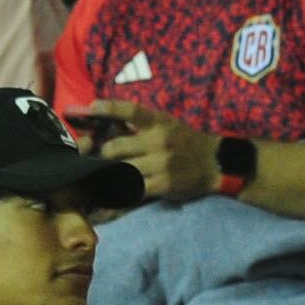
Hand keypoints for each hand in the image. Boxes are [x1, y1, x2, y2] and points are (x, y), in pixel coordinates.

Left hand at [75, 98, 219, 206]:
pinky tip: (114, 198)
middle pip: (115, 147)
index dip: (108, 108)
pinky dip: (121, 195)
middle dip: (104, 155)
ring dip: (110, 175)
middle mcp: (159, 140)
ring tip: (105, 177)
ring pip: (121, 170)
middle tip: (101, 160)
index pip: (130, 110)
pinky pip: (133, 191)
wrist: (213, 163)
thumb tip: (108, 123)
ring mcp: (161, 163)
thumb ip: (140, 124)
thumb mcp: (166, 124)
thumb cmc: (184, 141)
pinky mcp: (163, 184)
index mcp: (158, 122)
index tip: (91, 107)